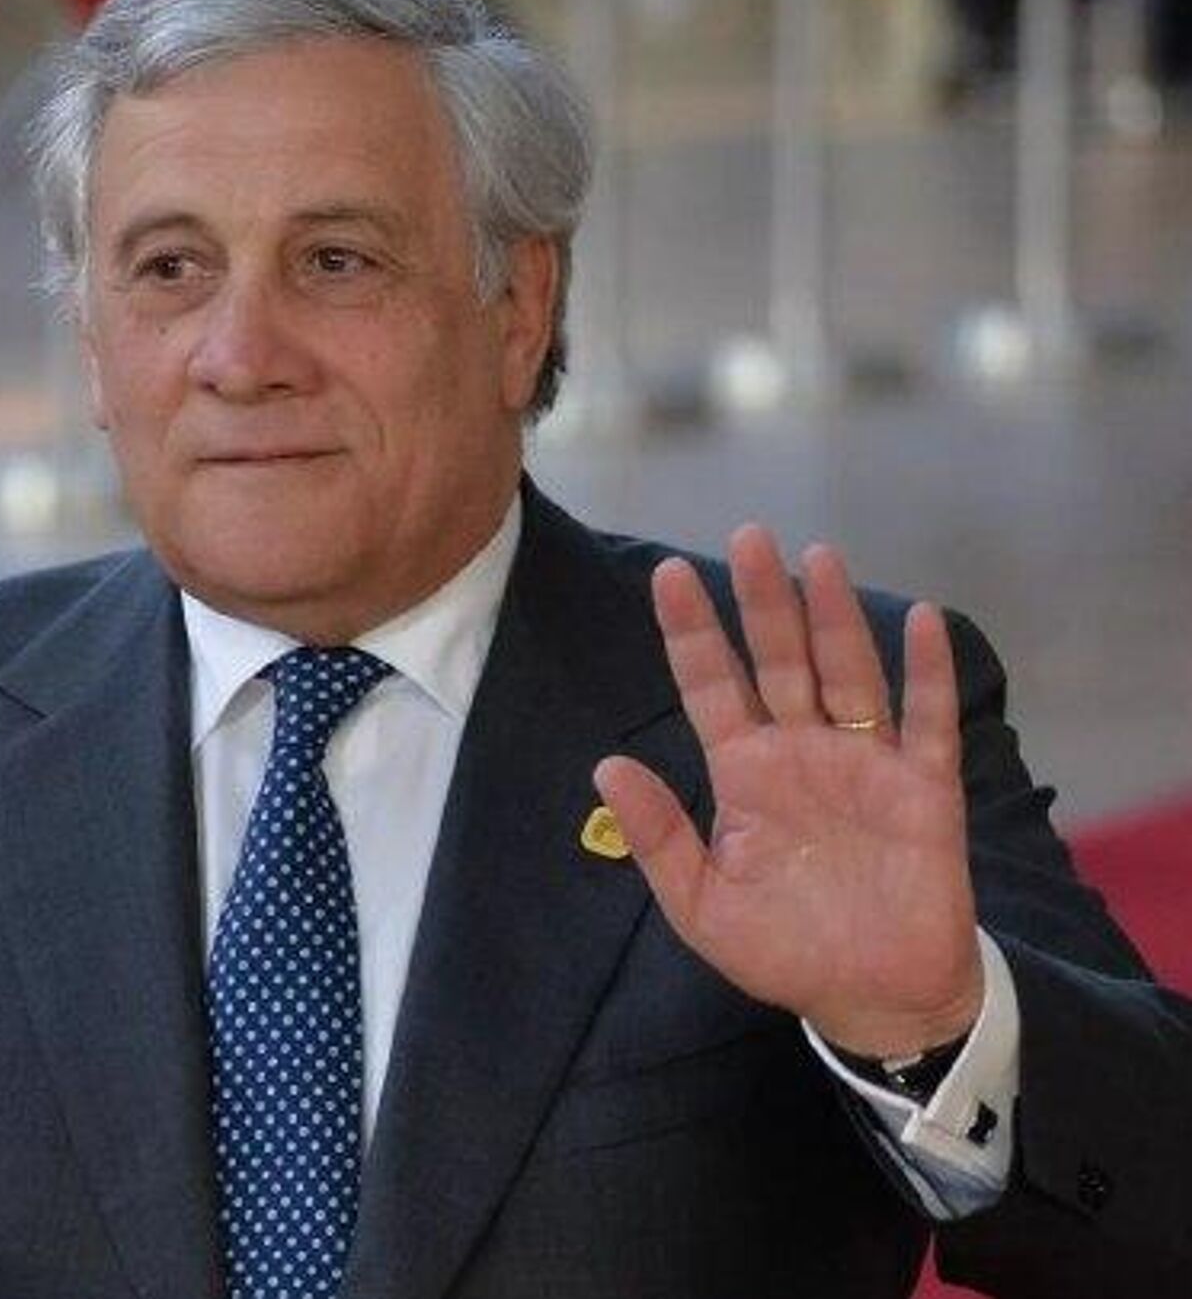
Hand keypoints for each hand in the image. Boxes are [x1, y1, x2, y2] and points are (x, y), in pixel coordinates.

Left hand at [595, 526, 982, 1058]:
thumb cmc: (783, 950)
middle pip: (779, 660)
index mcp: (744, 772)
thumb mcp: (701, 904)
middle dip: (763, 601)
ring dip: (835, 616)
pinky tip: (923, 620)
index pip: (712, 685)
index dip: (692, 631)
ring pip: (847, 673)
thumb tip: (605, 767)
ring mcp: (864, 765)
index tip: (667, 574)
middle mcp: (801, 752)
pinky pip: (927, 721)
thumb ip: (658, 835)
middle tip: (747, 533)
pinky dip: (927, 672)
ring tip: (817, 557)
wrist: (871, 999)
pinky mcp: (924, 790)